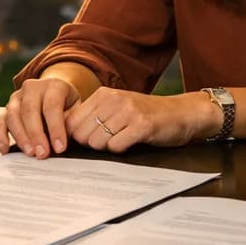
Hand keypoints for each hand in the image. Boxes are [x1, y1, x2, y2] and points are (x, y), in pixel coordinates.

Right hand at [0, 77, 78, 158]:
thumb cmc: (67, 104)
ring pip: (12, 115)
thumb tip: (62, 143)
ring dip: (20, 136)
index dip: (55, 128)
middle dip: (36, 134)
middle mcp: (32, 88)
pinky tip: (5, 150)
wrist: (55, 91)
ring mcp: (17, 97)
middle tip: (42, 153)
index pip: (52, 106)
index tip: (60, 148)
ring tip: (29, 152)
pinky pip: (0, 122)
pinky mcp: (7, 109)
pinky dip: (0, 137)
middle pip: (29, 110)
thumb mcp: (76, 108)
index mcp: (53, 85)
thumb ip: (70, 122)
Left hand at [64, 88, 219, 153]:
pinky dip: (121, 149)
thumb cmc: (146, 115)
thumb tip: (64, 134)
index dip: (76, 137)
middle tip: (110, 141)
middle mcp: (113, 99)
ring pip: (97, 142)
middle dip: (92, 144)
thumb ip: (92, 117)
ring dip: (108, 147)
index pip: (71, 121)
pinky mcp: (141, 125)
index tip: (87, 142)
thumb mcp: (116, 109)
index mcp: (103, 95)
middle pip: (81, 134)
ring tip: (123, 139)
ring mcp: (127, 111)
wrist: (181, 113)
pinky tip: (133, 141)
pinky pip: (116, 147)